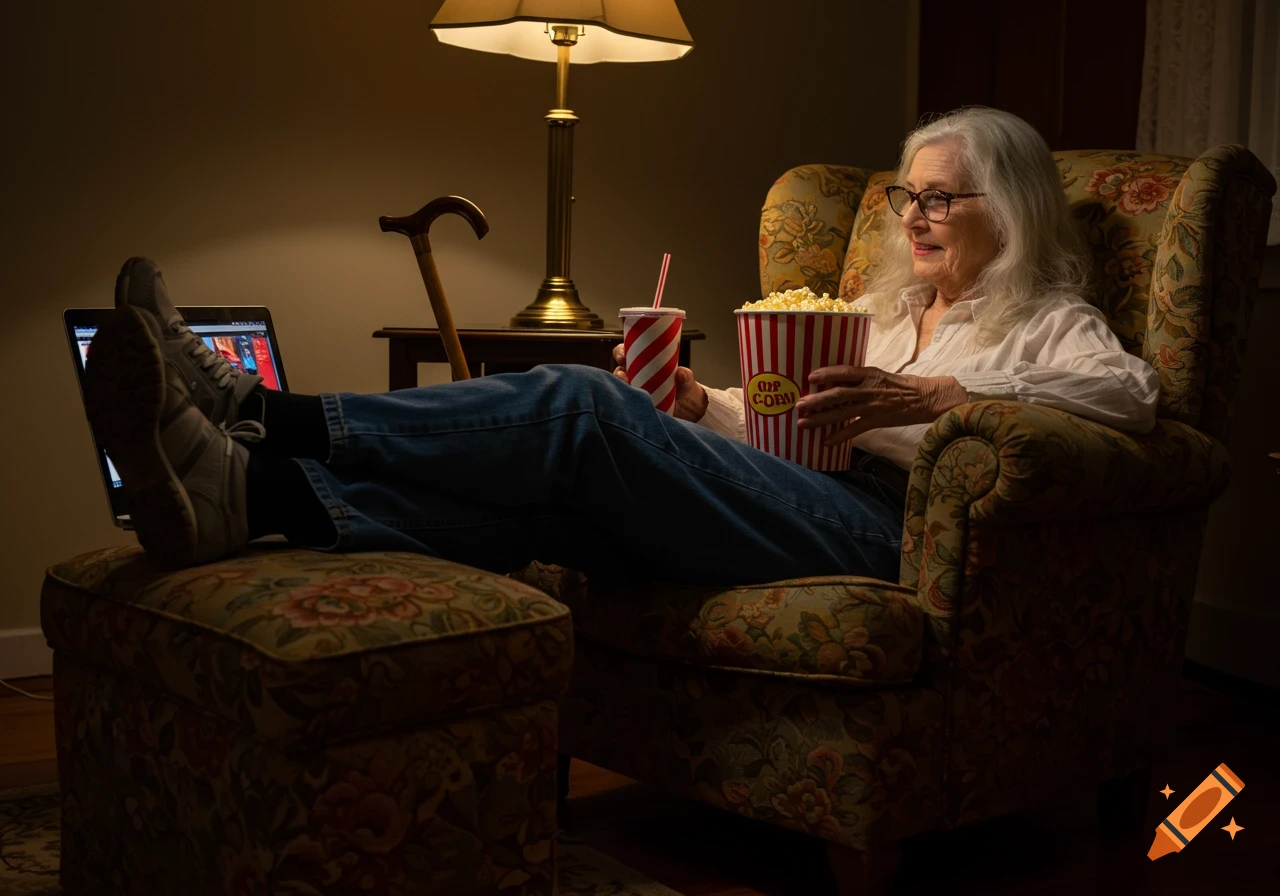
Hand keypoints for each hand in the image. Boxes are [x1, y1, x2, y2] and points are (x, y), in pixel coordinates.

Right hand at [612, 343, 708, 421]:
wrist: (691, 410)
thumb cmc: (685, 388)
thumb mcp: (687, 379)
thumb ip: (685, 376)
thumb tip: (681, 373)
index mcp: (644, 363)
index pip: (627, 353)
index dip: (620, 352)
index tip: (622, 355)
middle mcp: (636, 376)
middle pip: (619, 371)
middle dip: (618, 372)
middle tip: (623, 374)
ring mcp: (635, 392)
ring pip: (620, 389)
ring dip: (622, 388)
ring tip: (629, 389)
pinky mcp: (638, 407)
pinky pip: (627, 405)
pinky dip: (627, 404)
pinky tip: (633, 405)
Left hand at [794, 365, 968, 446]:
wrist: (924, 398)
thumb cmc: (900, 385)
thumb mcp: (879, 375)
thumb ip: (859, 378)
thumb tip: (835, 380)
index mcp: (869, 373)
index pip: (845, 371)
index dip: (827, 373)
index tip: (810, 377)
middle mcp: (869, 389)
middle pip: (839, 394)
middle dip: (817, 400)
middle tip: (799, 405)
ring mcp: (872, 406)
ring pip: (842, 412)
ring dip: (821, 419)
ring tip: (803, 423)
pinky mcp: (877, 421)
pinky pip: (854, 430)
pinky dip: (839, 436)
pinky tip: (825, 442)